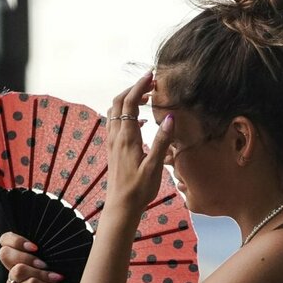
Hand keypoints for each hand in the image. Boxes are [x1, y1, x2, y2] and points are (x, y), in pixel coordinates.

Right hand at [0, 231, 67, 282]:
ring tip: (57, 277)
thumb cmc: (67, 280)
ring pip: (18, 270)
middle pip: (4, 254)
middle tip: (45, 264)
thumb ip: (51, 248)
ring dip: (40, 272)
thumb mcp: (59, 260)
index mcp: (21, 257)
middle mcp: (14, 269)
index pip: (4, 240)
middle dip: (27, 257)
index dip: (16, 240)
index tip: (36, 247)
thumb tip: (57, 233)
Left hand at [105, 72, 173, 216]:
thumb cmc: (138, 190)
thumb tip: (170, 117)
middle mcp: (116, 137)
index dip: (140, 86)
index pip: (130, 102)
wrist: (121, 207)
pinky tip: (141, 121)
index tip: (151, 75)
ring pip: (115, 112)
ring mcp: (113, 143)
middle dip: (134, 88)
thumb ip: (162, 141)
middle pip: (119, 102)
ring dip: (129, 100)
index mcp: (127, 138)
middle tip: (151, 83)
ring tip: (147, 98)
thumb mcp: (154, 167)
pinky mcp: (114, 150)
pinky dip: (127, 114)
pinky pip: (117, 123)